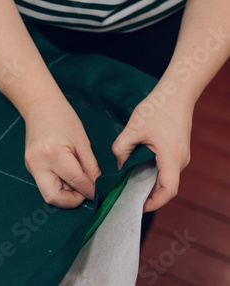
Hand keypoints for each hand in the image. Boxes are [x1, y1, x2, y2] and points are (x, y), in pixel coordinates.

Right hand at [23, 96, 100, 207]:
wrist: (40, 106)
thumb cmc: (63, 118)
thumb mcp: (82, 141)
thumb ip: (90, 166)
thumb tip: (97, 186)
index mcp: (54, 153)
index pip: (75, 181)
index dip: (89, 190)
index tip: (98, 192)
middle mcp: (39, 162)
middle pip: (53, 197)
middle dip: (71, 201)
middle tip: (84, 193)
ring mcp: (31, 166)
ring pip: (48, 193)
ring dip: (65, 194)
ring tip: (76, 181)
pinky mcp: (29, 167)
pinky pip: (45, 184)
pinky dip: (58, 185)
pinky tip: (66, 174)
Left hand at [112, 82, 194, 211]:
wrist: (176, 92)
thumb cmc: (157, 108)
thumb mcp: (132, 129)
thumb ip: (122, 149)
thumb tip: (118, 167)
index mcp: (171, 157)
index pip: (168, 190)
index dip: (153, 203)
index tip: (136, 207)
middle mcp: (180, 160)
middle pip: (166, 187)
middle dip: (147, 196)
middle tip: (126, 198)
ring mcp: (181, 156)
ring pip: (165, 178)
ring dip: (149, 184)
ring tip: (128, 186)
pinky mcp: (177, 151)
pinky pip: (165, 169)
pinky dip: (152, 174)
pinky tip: (137, 171)